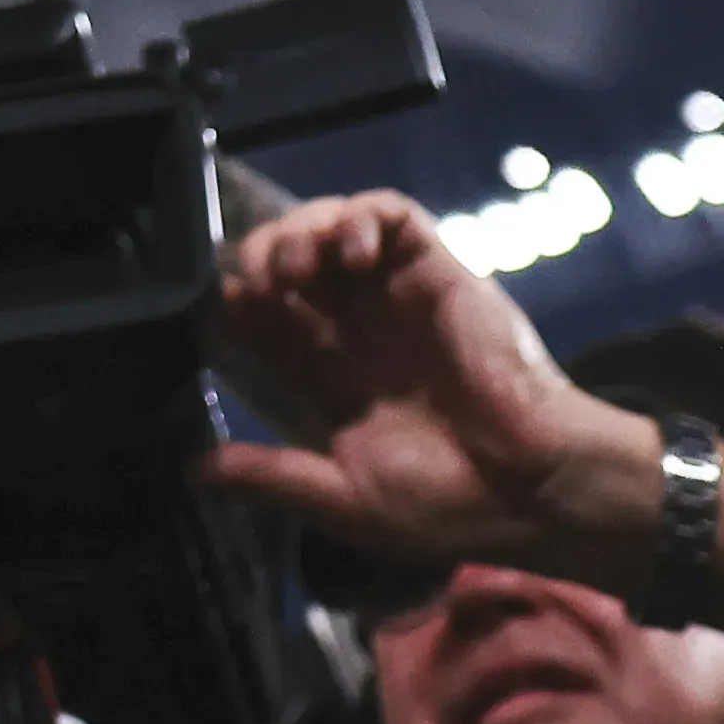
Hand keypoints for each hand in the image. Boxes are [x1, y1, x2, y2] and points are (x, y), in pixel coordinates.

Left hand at [191, 195, 663, 587]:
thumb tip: (195, 472)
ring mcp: (397, 298)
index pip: (268, 322)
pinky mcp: (438, 272)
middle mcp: (360, 330)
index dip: (239, 306)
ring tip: (298, 268)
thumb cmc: (446, 507)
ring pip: (334, 228)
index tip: (221, 309)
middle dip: (263, 257)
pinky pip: (393, 217)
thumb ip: (273, 476)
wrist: (528, 490)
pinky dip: (362, 216)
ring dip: (303, 231)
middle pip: (293, 264)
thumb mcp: (344, 498)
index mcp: (334, 380)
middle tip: (258, 280)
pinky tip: (353, 252)